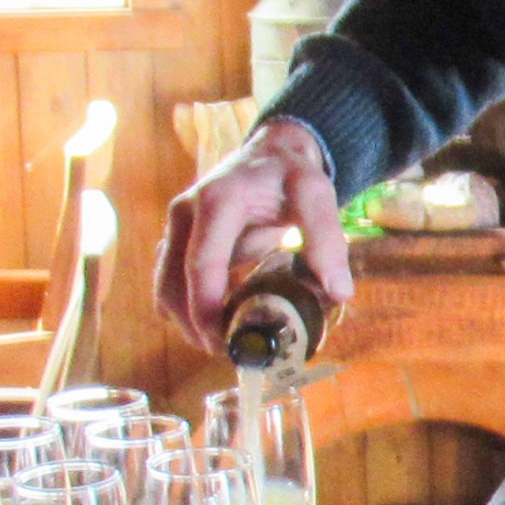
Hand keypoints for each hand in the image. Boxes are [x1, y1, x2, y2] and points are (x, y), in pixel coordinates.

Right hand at [156, 119, 352, 353]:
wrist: (271, 153)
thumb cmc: (290, 173)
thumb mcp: (316, 195)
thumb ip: (326, 239)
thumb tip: (339, 293)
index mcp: (215, 202)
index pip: (200, 264)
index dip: (205, 309)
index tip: (224, 342)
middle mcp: (185, 214)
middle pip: (171, 283)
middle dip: (192, 325)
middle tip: (227, 352)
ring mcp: (177, 228)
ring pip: (165, 286)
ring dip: (186, 321)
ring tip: (224, 342)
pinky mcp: (178, 240)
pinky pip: (172, 282)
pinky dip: (187, 307)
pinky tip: (218, 322)